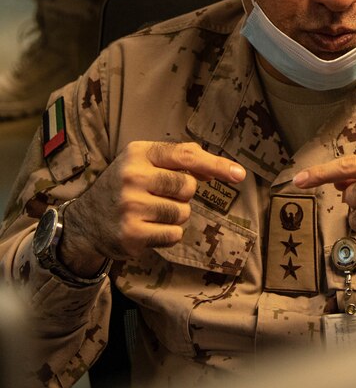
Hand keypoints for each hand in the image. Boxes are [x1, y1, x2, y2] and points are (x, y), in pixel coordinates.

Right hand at [61, 142, 246, 276]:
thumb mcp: (143, 162)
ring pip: (183, 213)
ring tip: (150, 213)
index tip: (240, 175)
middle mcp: (132, 176)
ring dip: (174, 216)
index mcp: (138, 153)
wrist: (84, 223)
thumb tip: (215, 167)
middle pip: (188, 187)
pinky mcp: (132, 233)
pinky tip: (147, 229)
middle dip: (182, 195)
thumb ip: (179, 159)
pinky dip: (168, 234)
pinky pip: (174, 234)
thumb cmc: (125, 187)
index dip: (217, 165)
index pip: (186, 155)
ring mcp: (130, 206)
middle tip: (160, 196)